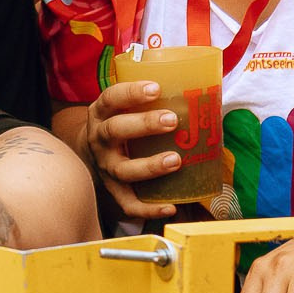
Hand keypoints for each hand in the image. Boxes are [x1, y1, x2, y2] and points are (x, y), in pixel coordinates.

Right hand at [82, 80, 186, 221]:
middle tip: (172, 120)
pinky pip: (128, 203)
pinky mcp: (114, 190)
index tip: (156, 88)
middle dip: (144, 125)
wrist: (91, 151)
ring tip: (175, 160)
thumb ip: (150, 97)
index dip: (131, 92)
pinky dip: (148, 209)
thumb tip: (201, 83)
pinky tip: (171, 207)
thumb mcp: (123, 105)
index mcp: (102, 112)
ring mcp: (105, 166)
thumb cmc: (120, 121)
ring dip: (149, 166)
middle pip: (115, 130)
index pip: (111, 98)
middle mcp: (100, 138)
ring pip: (123, 169)